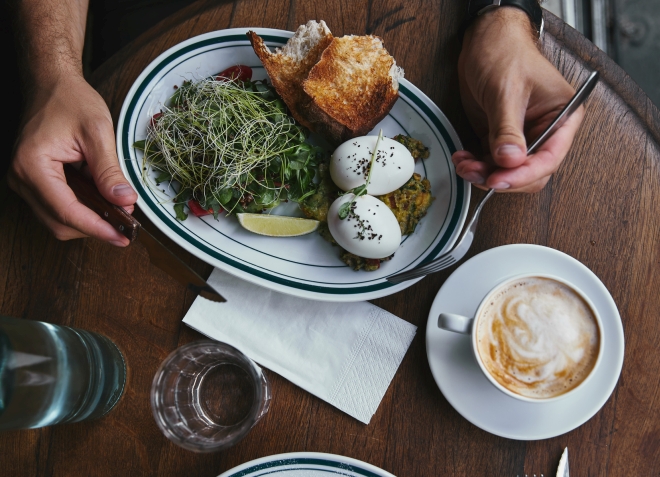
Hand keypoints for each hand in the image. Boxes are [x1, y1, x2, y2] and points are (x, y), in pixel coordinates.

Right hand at [8, 74, 136, 245]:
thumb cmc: (71, 100)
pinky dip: (82, 210)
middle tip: (127, 226)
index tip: (123, 237)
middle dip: (95, 228)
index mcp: (33, 165)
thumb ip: (110, 170)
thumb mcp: (98, 132)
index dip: (97, 228)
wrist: (51, 85)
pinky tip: (103, 202)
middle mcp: (21, 178)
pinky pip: (57, 207)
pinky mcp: (33, 182)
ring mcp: (24, 182)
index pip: (67, 211)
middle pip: (60, 223)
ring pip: (57, 220)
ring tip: (118, 212)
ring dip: (89, 221)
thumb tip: (125, 201)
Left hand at [453, 7, 584, 192]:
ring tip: (464, 164)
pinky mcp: (500, 139)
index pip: (550, 157)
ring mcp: (522, 137)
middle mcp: (545, 130)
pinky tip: (463, 159)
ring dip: (484, 174)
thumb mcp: (506, 92)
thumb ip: (507, 129)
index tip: (500, 179)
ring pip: (509, 171)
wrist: (484, 41)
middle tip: (478, 173)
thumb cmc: (505, 54)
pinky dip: (477, 166)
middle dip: (502, 176)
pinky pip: (492, 164)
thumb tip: (510, 160)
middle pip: (531, 172)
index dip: (525, 174)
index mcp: (562, 116)